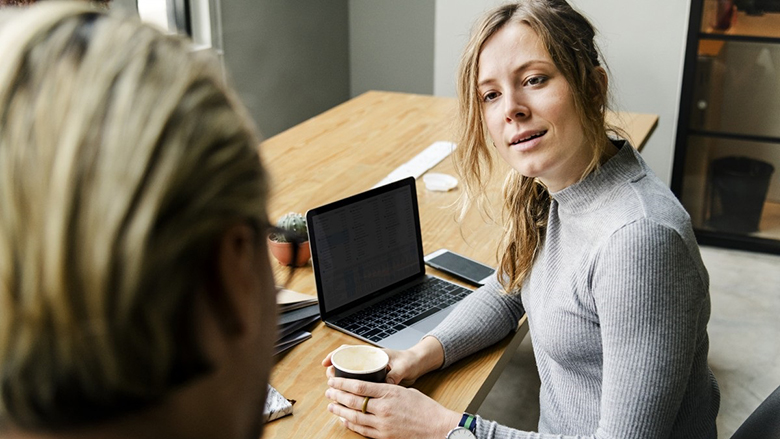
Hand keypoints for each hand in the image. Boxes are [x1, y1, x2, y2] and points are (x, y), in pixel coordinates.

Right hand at [322, 337, 444, 385]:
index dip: (335, 356)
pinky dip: (353, 389)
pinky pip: (360, 383)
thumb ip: (394, 374)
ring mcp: (371, 370)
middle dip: (335, 372)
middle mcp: (370, 361)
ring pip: (351, 374)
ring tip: (336, 392)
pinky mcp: (375, 379)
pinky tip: (349, 398)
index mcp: (373, 354)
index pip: (349, 351)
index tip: (326, 363)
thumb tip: (387, 383)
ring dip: (342, 382)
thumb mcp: (403, 367)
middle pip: (346, 364)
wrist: (419, 364)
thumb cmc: (411, 361)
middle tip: (330, 383)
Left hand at [325, 377, 460, 438]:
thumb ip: (387, 390)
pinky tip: (344, 420)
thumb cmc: (425, 408)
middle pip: (353, 401)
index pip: (359, 386)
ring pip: (354, 417)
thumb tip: (372, 389)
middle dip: (337, 395)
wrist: (437, 427)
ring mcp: (382, 424)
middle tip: (328, 391)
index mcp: (389, 393)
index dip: (343, 383)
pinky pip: (362, 430)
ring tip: (331, 406)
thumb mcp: (405, 391)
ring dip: (340, 411)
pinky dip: (351, 424)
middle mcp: (383, 408)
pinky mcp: (384, 436)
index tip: (333, 380)